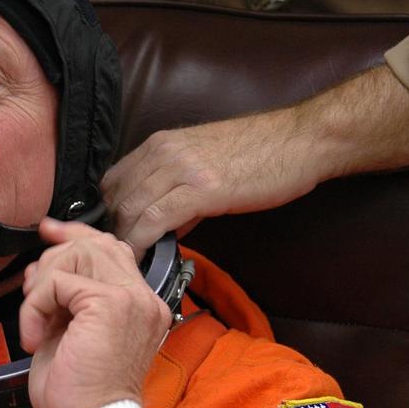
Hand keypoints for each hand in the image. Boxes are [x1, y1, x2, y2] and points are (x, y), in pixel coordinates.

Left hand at [20, 220, 171, 407]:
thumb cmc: (80, 394)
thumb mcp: (70, 334)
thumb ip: (66, 299)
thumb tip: (43, 270)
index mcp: (137, 305)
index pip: (112, 249)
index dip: (76, 235)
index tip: (48, 232)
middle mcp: (142, 298)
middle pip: (93, 244)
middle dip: (53, 259)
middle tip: (32, 292)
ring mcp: (130, 298)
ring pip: (76, 254)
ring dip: (42, 284)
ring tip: (37, 320)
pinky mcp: (109, 304)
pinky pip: (58, 282)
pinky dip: (35, 305)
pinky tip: (34, 335)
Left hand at [102, 65, 408, 255]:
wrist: (301, 139)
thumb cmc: (261, 152)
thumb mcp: (206, 165)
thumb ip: (179, 190)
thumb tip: (161, 225)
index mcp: (160, 144)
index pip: (112, 180)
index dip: (107, 213)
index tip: (111, 238)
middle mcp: (162, 152)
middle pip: (115, 197)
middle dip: (110, 231)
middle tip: (114, 260)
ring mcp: (179, 168)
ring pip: (129, 209)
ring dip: (122, 242)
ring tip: (125, 267)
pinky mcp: (200, 189)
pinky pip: (153, 220)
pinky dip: (140, 243)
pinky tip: (142, 260)